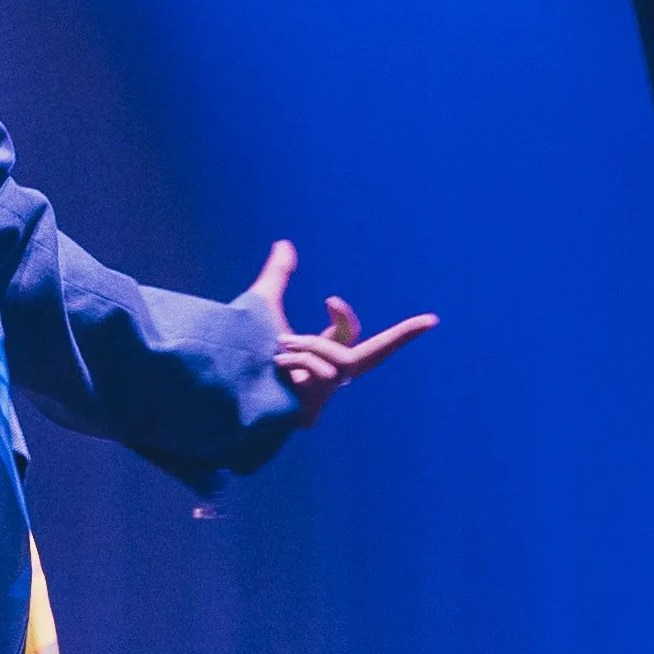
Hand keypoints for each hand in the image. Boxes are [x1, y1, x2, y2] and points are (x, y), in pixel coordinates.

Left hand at [244, 239, 434, 424]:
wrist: (222, 380)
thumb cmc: (241, 348)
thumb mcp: (264, 305)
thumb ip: (278, 276)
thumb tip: (283, 242)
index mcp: (320, 350)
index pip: (353, 332)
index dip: (360, 318)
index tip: (382, 309)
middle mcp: (328, 373)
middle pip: (376, 353)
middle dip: (403, 336)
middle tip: (431, 320)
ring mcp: (323, 394)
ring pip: (339, 358)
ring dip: (308, 346)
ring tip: (278, 350)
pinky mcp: (314, 410)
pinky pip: (324, 372)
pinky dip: (300, 362)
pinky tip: (277, 369)